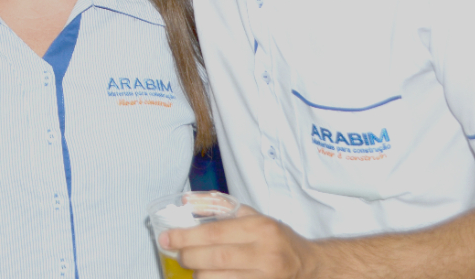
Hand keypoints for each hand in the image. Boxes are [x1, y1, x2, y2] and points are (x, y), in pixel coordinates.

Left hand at [162, 204, 318, 278]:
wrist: (307, 265)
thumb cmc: (275, 237)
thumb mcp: (251, 215)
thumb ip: (218, 206)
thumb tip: (186, 202)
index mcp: (259, 228)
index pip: (215, 233)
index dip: (186, 237)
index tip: (167, 238)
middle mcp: (264, 253)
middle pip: (214, 259)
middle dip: (188, 257)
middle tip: (178, 253)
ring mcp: (264, 277)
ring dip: (198, 274)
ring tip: (195, 267)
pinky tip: (208, 276)